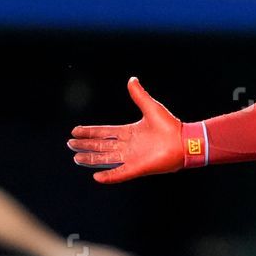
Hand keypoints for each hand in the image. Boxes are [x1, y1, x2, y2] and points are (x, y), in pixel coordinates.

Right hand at [68, 77, 184, 181]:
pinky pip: (120, 173)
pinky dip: (109, 176)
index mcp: (130, 132)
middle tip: (70, 144)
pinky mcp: (138, 168)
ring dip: (91, 158)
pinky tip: (96, 177)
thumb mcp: (151, 107)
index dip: (90, 132)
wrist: (185, 141)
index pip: (105, 132)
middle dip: (86, 145)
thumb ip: (139, 95)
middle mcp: (129, 146)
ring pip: (107, 158)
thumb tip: (131, 79)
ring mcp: (132, 157)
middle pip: (102, 145)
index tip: (76, 131)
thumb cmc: (170, 126)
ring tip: (76, 157)